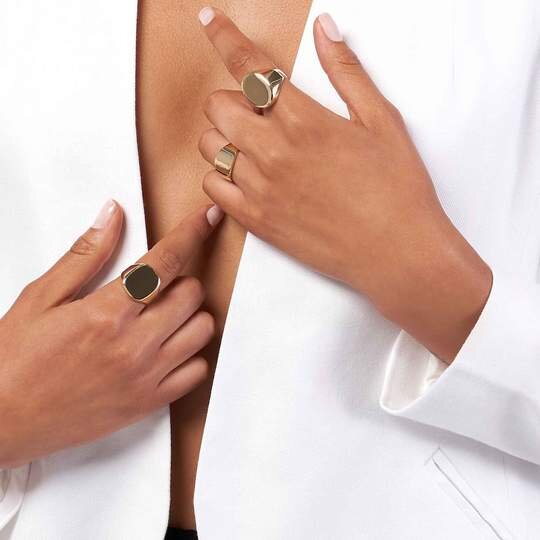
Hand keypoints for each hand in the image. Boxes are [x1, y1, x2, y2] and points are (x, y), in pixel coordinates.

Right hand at [0, 200, 222, 467]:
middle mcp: (134, 345)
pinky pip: (197, 372)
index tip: (208, 218)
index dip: (192, 232)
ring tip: (164, 316)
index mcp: (107, 312)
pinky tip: (167, 348)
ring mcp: (146, 377)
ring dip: (190, 315)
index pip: (166, 261)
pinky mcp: (149, 403)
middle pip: (193, 293)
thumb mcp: (42, 297)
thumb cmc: (15, 360)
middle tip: (159, 285)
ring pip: (202, 331)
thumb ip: (86, 255)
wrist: (2, 421)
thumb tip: (112, 215)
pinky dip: (191, 355)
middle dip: (181, 279)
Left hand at [197, 8, 491, 361]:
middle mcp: (272, 152)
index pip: (249, 66)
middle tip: (258, 111)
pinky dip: (221, 177)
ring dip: (224, 137)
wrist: (396, 252)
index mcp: (303, 120)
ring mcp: (259, 189)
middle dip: (232, 99)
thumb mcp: (381, 120)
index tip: (208, 18)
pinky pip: (213, 189)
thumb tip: (325, 31)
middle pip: (218, 107)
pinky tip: (246, 178)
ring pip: (210, 147)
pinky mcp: (256, 221)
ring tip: (254, 146)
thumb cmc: (397, 188)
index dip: (224, 36)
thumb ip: (347, 73)